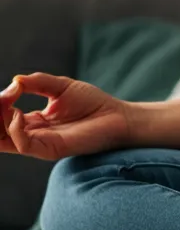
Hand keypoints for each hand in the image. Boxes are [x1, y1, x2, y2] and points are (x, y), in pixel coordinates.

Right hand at [0, 72, 131, 160]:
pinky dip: (14, 130)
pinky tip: (18, 114)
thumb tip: (15, 80)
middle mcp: (32, 134)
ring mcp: (40, 143)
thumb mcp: (62, 87)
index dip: (1, 102)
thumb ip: (38, 82)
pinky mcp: (50, 149)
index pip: (3, 116)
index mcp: (33, 121)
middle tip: (1, 98)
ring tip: (5, 103)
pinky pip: (23, 145)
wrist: (118, 116)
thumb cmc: (93, 102)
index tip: (12, 87)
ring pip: (3, 139)